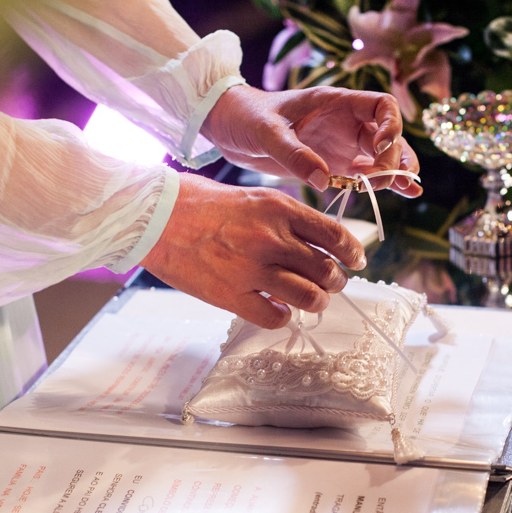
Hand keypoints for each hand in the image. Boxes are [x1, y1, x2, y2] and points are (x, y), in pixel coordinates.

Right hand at [140, 174, 366, 328]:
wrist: (155, 216)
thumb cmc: (200, 203)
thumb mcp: (253, 196)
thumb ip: (286, 218)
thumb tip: (318, 242)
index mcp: (280, 209)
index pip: (335, 235)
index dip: (352, 252)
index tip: (356, 260)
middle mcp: (272, 238)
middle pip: (327, 270)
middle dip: (336, 281)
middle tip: (332, 283)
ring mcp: (253, 269)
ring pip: (309, 297)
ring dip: (316, 301)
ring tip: (311, 300)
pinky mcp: (232, 295)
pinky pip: (275, 317)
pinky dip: (282, 317)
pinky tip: (277, 309)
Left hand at [200, 85, 422, 196]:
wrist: (228, 127)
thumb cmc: (245, 116)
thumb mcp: (265, 131)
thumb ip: (293, 153)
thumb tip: (324, 180)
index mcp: (335, 102)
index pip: (381, 105)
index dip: (390, 125)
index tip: (378, 148)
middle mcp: (346, 122)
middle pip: (389, 135)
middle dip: (393, 158)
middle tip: (378, 181)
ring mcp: (343, 144)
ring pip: (384, 156)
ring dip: (396, 171)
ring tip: (406, 189)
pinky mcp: (336, 164)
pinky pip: (368, 173)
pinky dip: (387, 182)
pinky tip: (407, 193)